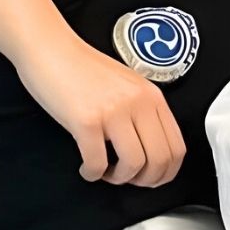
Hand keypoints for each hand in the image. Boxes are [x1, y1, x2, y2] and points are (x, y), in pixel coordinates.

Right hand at [15, 32, 185, 185]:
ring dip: (118, 178)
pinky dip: (92, 174)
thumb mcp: (127, 85)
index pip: (177, 146)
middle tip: (127, 178)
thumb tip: (150, 148)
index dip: (165, 172)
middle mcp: (138, 102)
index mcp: (152, 95)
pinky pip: (97, 163)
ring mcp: (113, 111)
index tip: (150, 178)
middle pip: (160, 160)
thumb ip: (142, 111)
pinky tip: (86, 167)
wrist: (51, 49)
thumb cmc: (83, 68)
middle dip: (144, 180)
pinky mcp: (86, 120)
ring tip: (105, 171)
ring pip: (134, 165)